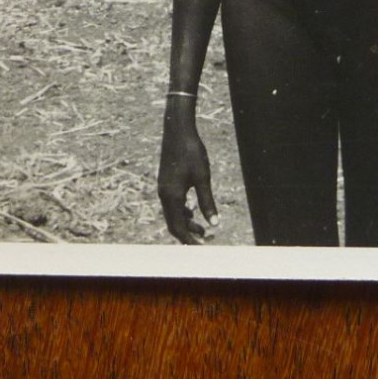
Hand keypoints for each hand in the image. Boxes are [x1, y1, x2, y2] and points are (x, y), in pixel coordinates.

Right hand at [157, 107, 217, 244]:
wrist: (178, 130)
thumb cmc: (191, 152)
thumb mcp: (203, 178)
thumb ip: (207, 202)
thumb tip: (214, 224)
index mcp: (171, 196)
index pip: (177, 227)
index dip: (189, 240)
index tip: (201, 248)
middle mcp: (164, 194)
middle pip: (172, 223)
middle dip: (187, 234)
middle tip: (204, 240)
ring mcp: (163, 187)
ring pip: (171, 213)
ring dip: (185, 223)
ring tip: (202, 228)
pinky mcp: (166, 181)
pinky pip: (171, 204)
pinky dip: (181, 212)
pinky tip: (192, 210)